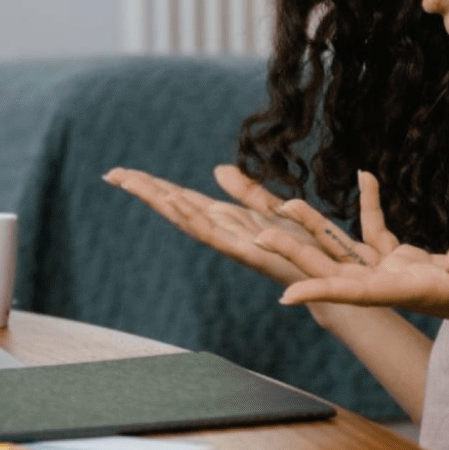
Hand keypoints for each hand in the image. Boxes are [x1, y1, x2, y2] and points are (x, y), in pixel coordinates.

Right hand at [103, 164, 328, 286]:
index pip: (183, 199)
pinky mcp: (249, 254)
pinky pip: (215, 234)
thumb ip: (246, 191)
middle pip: (176, 207)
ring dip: (159, 201)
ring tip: (131, 182)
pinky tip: (173, 201)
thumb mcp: (275, 209)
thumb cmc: (311, 248)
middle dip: (145, 191)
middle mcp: (224, 233)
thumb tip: (216, 168)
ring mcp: (232, 245)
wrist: (337, 281)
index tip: (122, 172)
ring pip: (187, 220)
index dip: (153, 186)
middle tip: (111, 173)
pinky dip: (192, 217)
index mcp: (229, 220)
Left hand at [258, 171, 448, 349]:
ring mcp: (400, 273)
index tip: (284, 293)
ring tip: (282, 203)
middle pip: (336, 270)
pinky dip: (371, 206)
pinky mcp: (410, 261)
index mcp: (412, 291)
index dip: (320, 290)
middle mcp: (396, 285)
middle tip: (256, 237)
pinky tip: (366, 177)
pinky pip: (379, 231)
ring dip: (316, 229)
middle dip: (296, 255)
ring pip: (346, 251)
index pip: (356, 292)